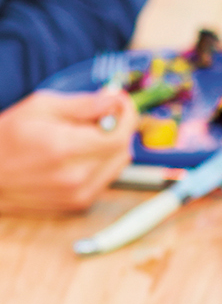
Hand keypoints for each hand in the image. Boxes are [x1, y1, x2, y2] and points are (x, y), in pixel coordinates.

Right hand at [0, 90, 137, 215]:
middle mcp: (76, 177)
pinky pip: (106, 179)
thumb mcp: (41, 107)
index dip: (127, 115)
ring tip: (84, 136)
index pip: (120, 135)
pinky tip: (79, 155)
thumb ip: (84, 104)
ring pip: (118, 165)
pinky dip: (101, 163)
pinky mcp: (77, 205)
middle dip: (119, 128)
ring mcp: (78, 195)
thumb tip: (115, 98)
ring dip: (111, 146)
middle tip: (100, 115)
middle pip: (123, 150)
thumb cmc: (6, 138)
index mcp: (65, 149)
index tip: (121, 102)